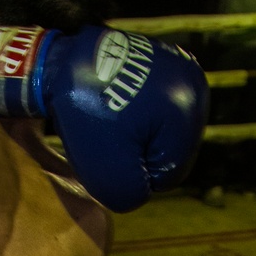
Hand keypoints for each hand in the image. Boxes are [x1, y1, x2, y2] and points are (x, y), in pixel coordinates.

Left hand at [0, 24, 209, 211]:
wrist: (61, 62)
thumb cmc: (84, 115)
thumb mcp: (104, 170)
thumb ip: (130, 194)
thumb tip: (144, 191)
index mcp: (188, 111)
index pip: (169, 175)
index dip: (135, 173)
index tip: (108, 149)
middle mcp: (194, 86)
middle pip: (169, 150)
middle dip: (137, 152)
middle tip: (106, 136)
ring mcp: (183, 70)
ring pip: (163, 130)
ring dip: (136, 134)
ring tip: (110, 120)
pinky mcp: (168, 61)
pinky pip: (158, 106)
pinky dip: (137, 112)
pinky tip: (116, 105)